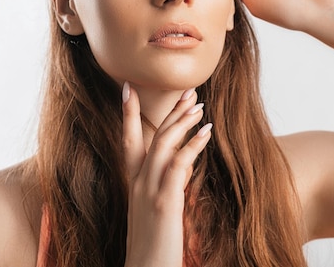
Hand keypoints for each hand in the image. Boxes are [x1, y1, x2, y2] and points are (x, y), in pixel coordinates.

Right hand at [122, 82, 211, 266]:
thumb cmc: (153, 244)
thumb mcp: (156, 208)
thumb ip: (167, 183)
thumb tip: (183, 165)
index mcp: (134, 183)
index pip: (127, 140)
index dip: (127, 113)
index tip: (128, 88)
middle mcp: (138, 182)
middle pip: (150, 135)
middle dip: (169, 111)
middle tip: (188, 92)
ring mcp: (149, 191)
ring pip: (162, 144)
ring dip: (182, 121)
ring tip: (200, 106)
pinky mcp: (164, 202)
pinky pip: (177, 164)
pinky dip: (192, 145)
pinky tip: (206, 132)